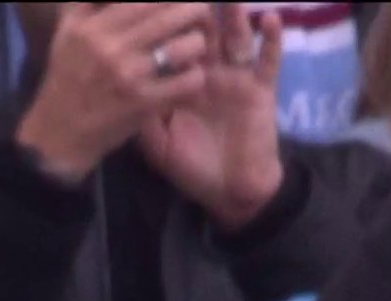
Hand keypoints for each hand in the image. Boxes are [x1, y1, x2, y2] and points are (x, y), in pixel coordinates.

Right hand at [15, 3, 213, 182]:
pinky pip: (187, 82)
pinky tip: (191, 76)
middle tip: (201, 16)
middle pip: (172, 13)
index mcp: (93, 26)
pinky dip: (196, 76)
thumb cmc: (68, 78)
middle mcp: (111, 47)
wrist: (61, 132)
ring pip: (187, 46)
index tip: (180, 3)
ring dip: (199, 44)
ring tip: (197, 47)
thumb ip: (88, 3)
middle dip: (196, 11)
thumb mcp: (68, 32)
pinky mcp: (143, 104)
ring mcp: (129, 76)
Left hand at [136, 3, 285, 230]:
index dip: (166, 22)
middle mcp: (209, 73)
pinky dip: (271, 40)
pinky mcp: (261, 90)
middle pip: (204, 32)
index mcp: (181, 82)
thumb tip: (119, 89)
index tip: (155, 4)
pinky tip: (270, 19)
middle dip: (197, 9)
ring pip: (235, 38)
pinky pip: (268, 61)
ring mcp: (236, 79)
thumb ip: (142, 117)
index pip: (172, 44)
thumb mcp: (158, 145)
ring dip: (233, 15)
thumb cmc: (193, 170)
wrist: (230, 193)